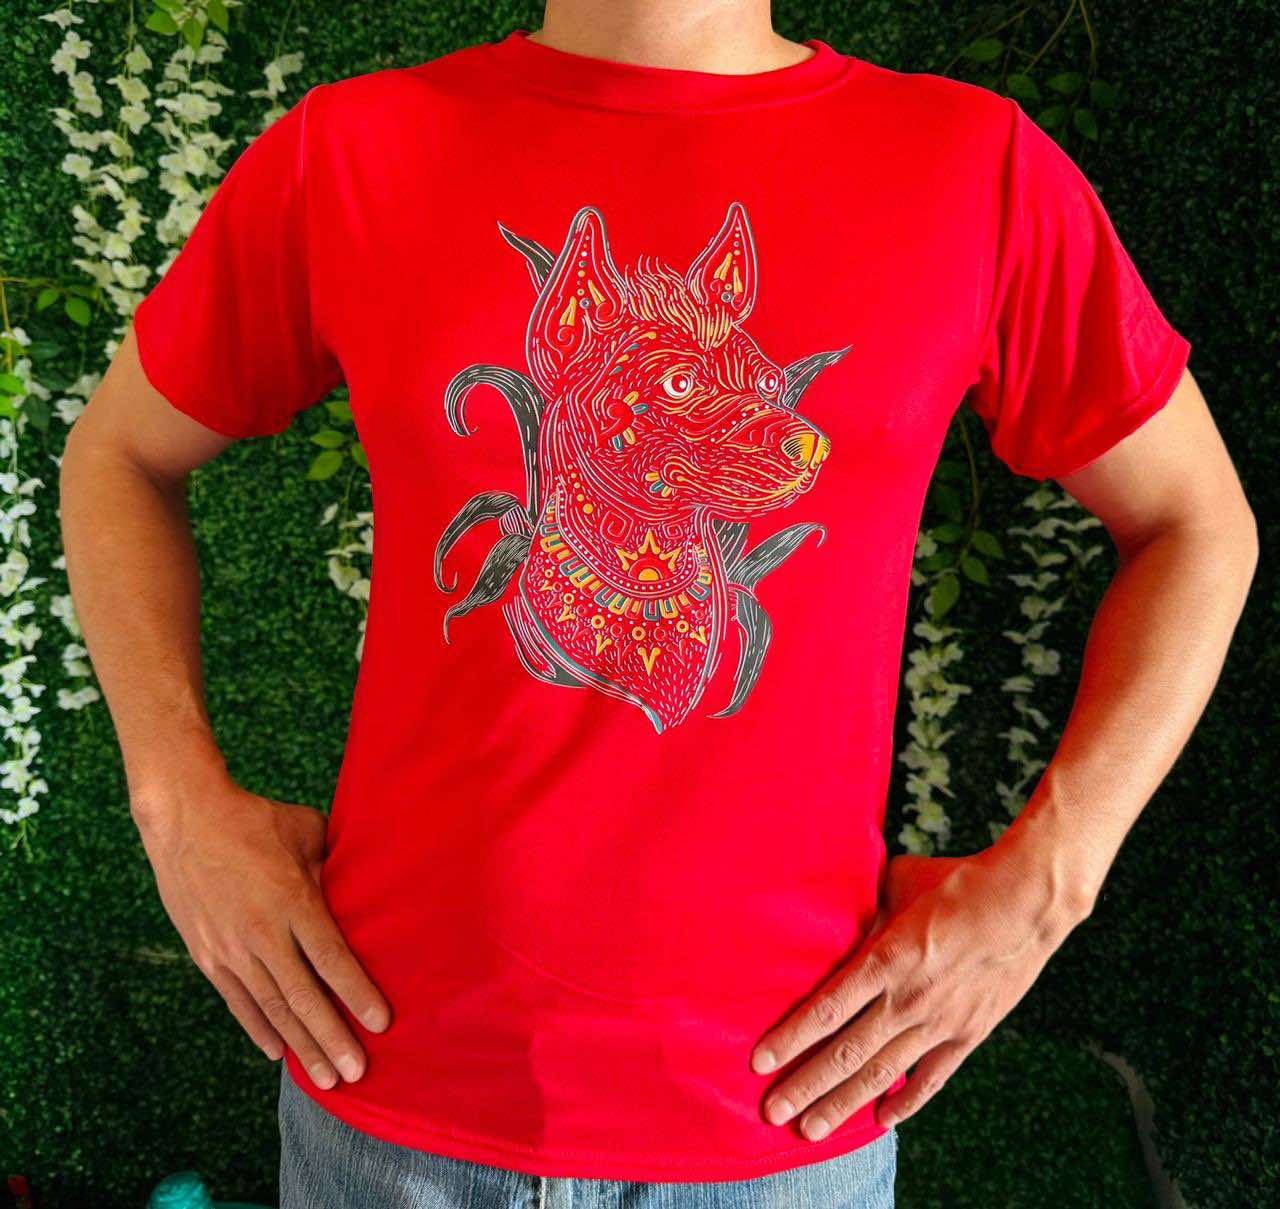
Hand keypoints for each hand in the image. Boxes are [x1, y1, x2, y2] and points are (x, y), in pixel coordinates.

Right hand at [133, 773, 389, 1088]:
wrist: (186, 818)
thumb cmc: (257, 820)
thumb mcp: (307, 834)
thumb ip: (334, 868)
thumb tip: (360, 890)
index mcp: (292, 900)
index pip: (331, 958)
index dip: (357, 994)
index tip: (382, 1024)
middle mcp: (261, 932)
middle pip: (303, 996)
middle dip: (332, 1038)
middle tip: (358, 1074)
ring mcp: (230, 948)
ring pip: (271, 1009)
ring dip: (301, 1046)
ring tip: (325, 1078)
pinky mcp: (207, 955)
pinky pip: (238, 1002)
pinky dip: (259, 1030)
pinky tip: (279, 1053)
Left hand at [750, 842, 1090, 1138]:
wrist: (1026, 901)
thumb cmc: (955, 881)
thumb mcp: (897, 883)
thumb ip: (865, 907)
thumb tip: (835, 909)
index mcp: (887, 958)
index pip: (827, 1009)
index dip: (791, 1039)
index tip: (759, 1061)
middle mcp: (909, 998)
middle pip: (846, 1053)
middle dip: (805, 1085)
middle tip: (771, 1112)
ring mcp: (940, 1021)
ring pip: (883, 1073)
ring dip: (843, 1104)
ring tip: (811, 1129)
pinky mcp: (969, 1033)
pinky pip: (932, 1077)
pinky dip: (906, 1101)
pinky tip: (880, 1120)